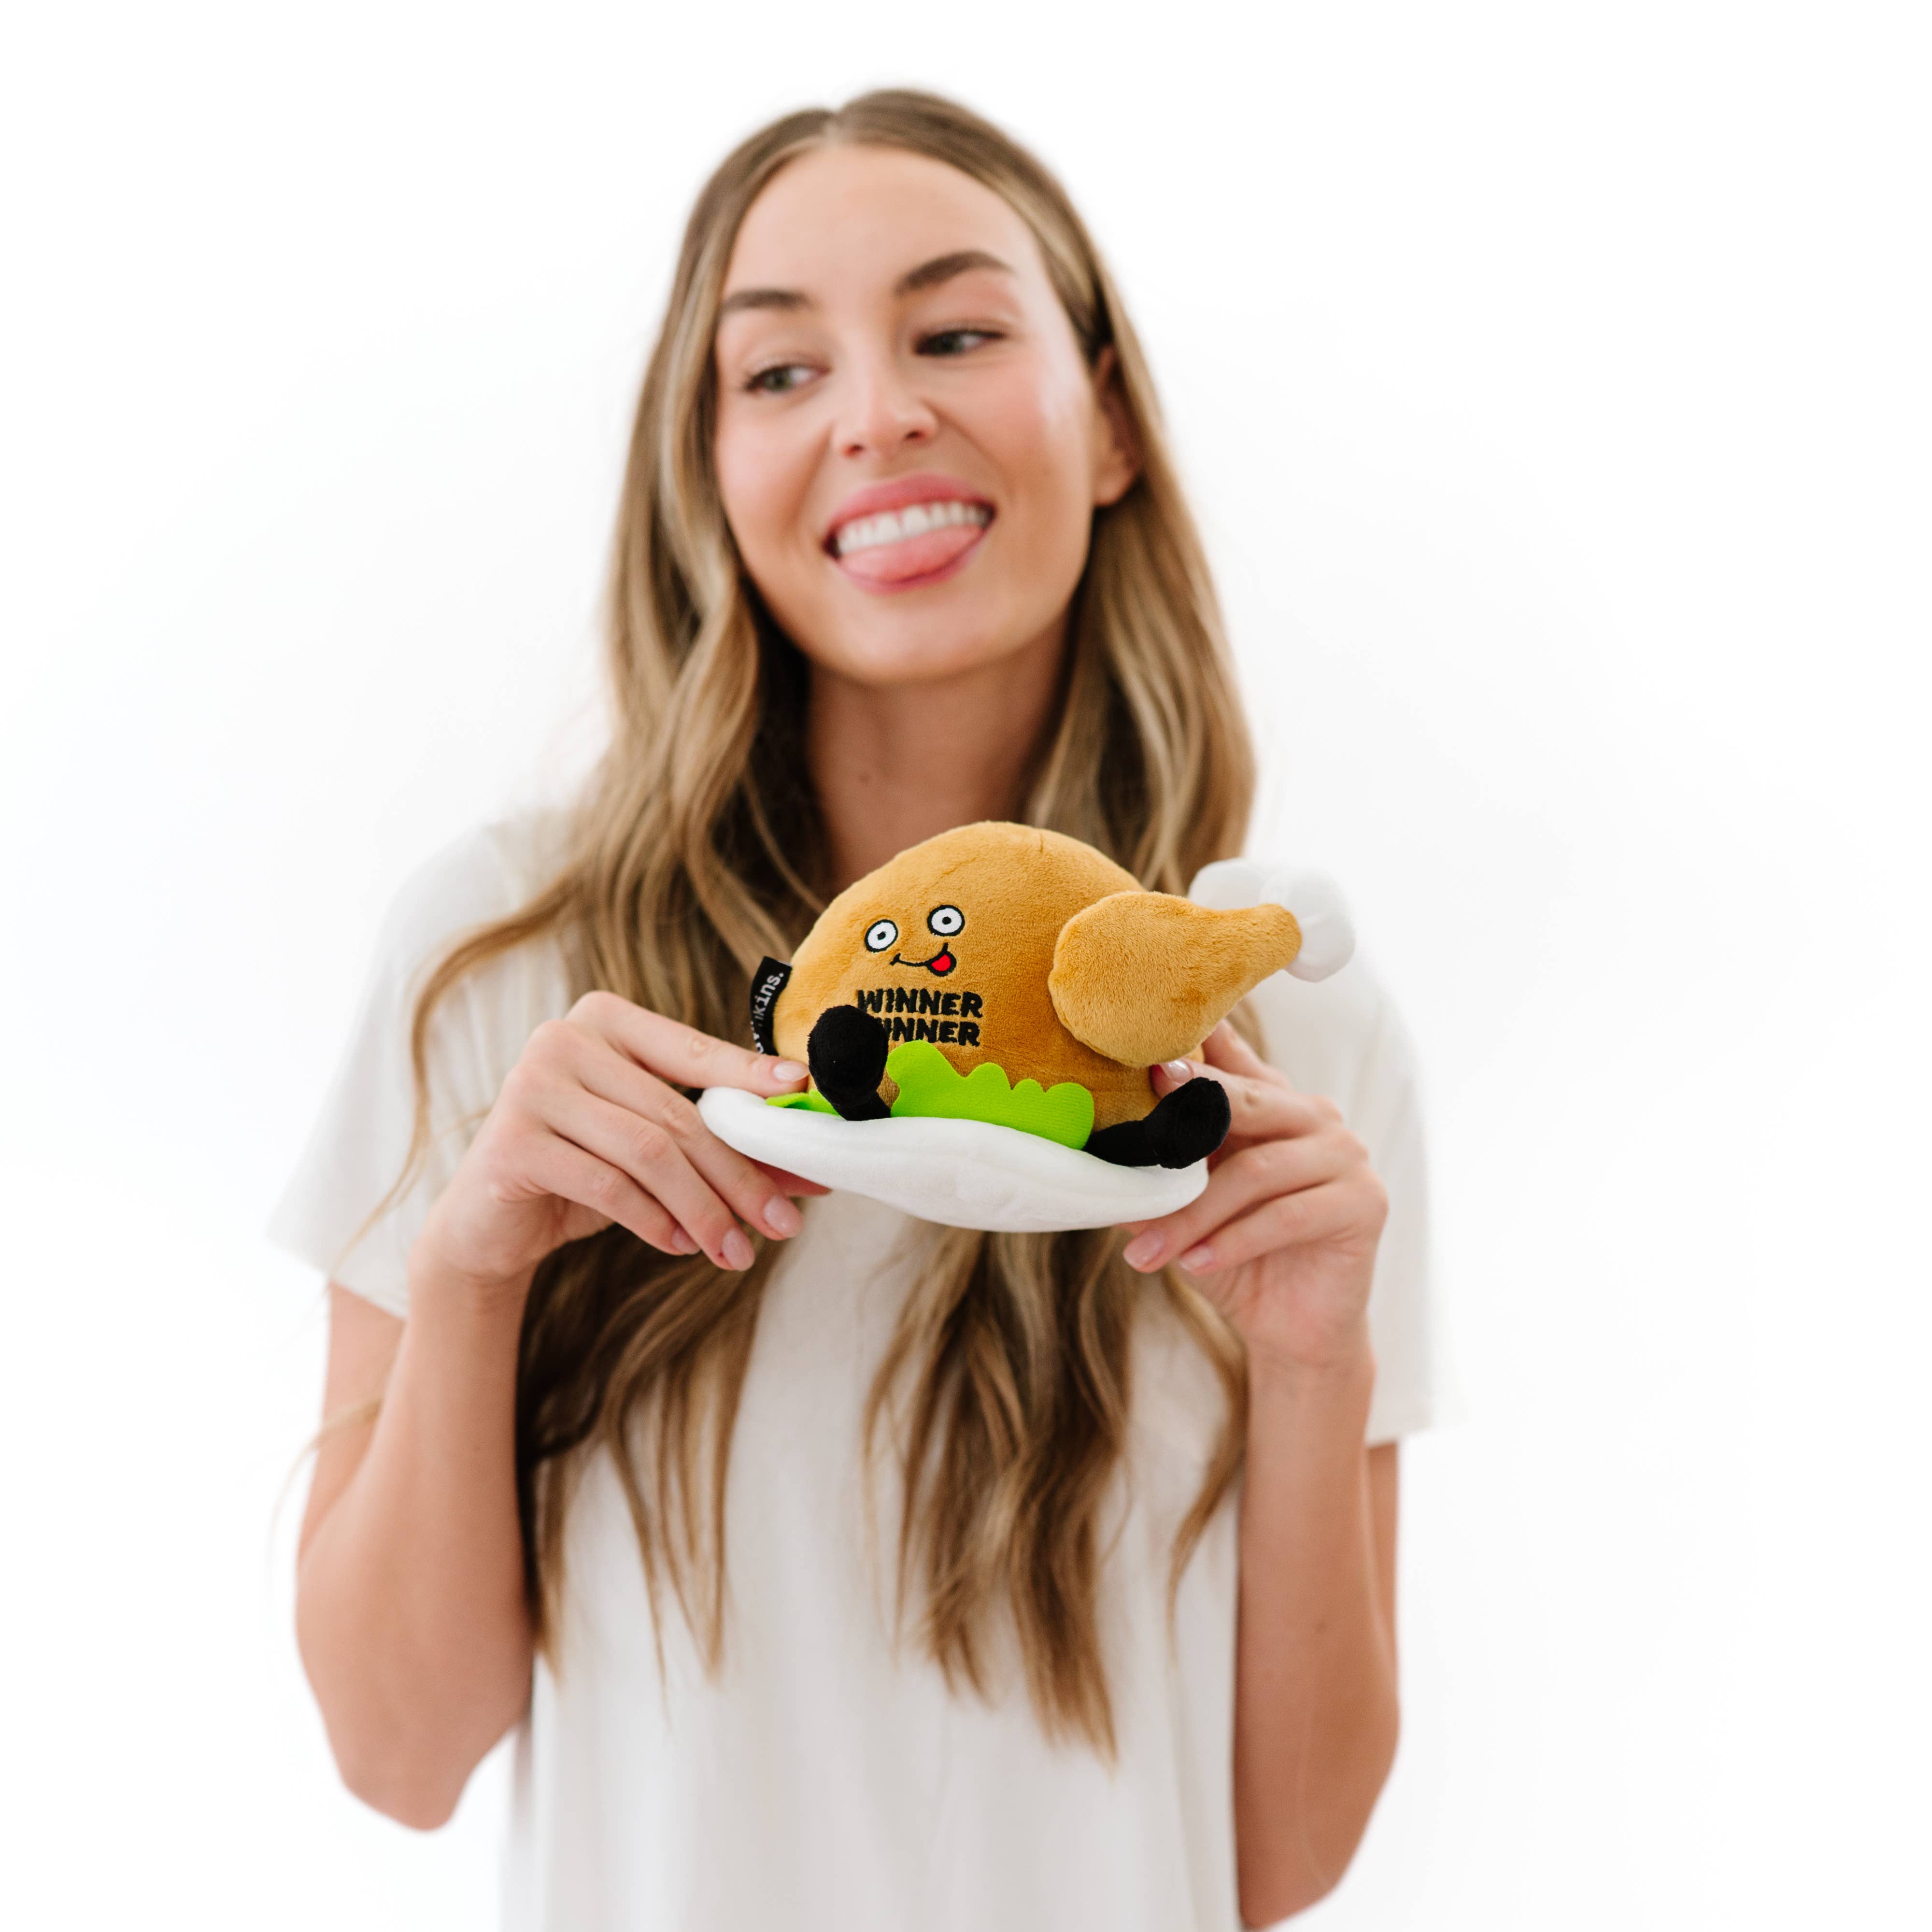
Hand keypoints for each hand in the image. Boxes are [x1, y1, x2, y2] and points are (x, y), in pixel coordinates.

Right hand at [415, 991, 822, 1293]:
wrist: (487, 1224)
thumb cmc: (583, 1172)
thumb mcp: (655, 1152)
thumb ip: (722, 1146)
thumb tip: (806, 1165)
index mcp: (605, 1020)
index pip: (694, 1049)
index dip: (751, 1075)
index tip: (803, 1096)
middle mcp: (563, 1039)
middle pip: (678, 1112)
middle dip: (739, 1175)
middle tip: (784, 1223)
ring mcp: (530, 1086)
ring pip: (648, 1150)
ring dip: (703, 1208)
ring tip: (736, 1251)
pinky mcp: (511, 1142)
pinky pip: (606, 1184)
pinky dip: (653, 1220)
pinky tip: (679, 1245)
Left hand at [1118, 1022, 1387, 1377]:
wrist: (1292, 1329)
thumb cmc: (1232, 1256)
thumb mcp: (1185, 1208)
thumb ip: (1155, 1172)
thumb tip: (1095, 1156)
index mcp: (1271, 1100)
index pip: (1234, 1059)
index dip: (1196, 1051)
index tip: (1151, 1056)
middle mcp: (1314, 1115)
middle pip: (1244, 1103)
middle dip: (1184, 1120)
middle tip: (1140, 1132)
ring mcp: (1346, 1155)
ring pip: (1256, 1171)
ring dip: (1194, 1216)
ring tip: (1147, 1251)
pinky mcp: (1365, 1202)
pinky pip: (1286, 1216)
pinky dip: (1233, 1242)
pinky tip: (1195, 1264)